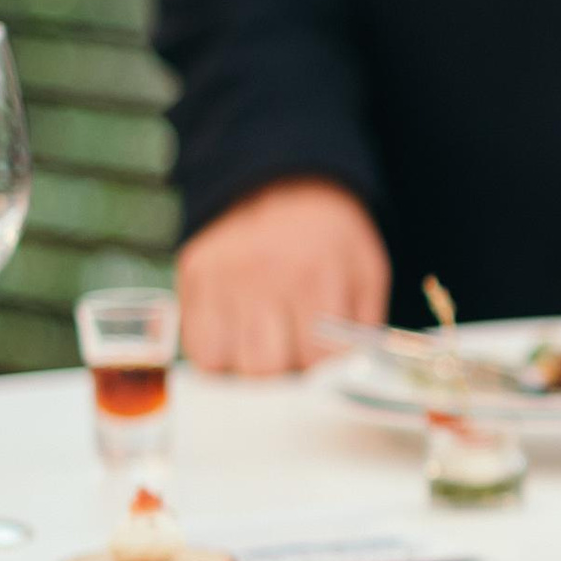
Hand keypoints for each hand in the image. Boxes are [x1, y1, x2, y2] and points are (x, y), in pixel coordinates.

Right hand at [176, 178, 388, 376]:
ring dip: (246, 367)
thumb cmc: (331, 239)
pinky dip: (216, 353)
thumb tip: (349, 380)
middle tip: (291, 357)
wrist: (285, 180)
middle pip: (264, 369)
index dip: (319, 375)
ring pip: (224, 364)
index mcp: (317, 276)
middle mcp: (265, 276)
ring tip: (263, 346)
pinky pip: (195, 345)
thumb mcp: (367, 274)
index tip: (320, 367)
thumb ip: (362, 331)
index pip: (313, 361)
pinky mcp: (193, 275)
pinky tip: (237, 337)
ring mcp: (223, 276)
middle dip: (282, 374)